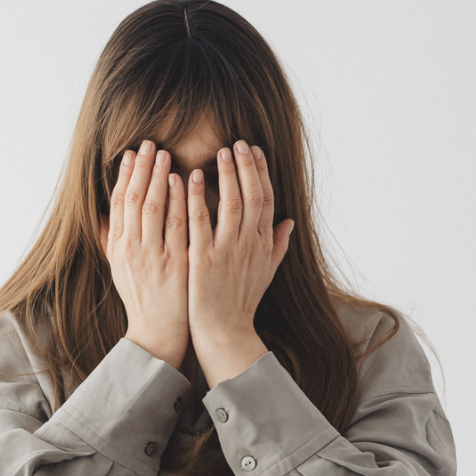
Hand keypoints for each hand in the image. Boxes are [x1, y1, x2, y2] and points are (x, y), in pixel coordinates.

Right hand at [99, 139, 188, 367]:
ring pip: (153, 208)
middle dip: (141, 169)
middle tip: (149, 143)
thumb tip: (102, 213)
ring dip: (158, 178)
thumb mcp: (119, 267)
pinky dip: (178, 201)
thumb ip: (111, 238)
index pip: (119, 203)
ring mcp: (153, 256)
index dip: (124, 175)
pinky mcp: (175, 264)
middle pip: (134, 200)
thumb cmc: (142, 296)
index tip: (131, 153)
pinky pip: (176, 226)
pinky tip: (183, 181)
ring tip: (164, 154)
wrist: (158, 331)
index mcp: (118, 247)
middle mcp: (132, 249)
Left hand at [186, 139, 294, 353]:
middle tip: (237, 143)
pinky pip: (198, 221)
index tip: (254, 151)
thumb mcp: (266, 272)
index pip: (266, 199)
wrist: (225, 332)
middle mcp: (249, 244)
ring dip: (225, 175)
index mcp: (263, 244)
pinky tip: (186, 177)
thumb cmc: (241, 302)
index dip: (260, 172)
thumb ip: (278, 245)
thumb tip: (289, 223)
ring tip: (219, 152)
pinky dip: (193, 197)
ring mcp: (227, 250)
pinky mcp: (204, 259)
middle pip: (251, 195)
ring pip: (230, 203)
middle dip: (245, 166)